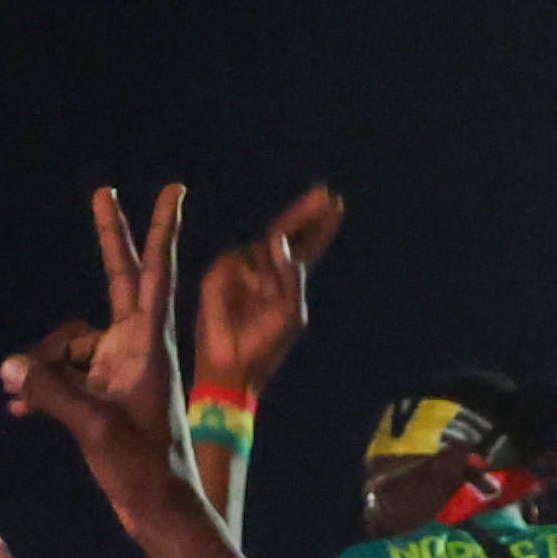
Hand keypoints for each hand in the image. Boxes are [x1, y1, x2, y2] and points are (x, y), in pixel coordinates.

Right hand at [4, 183, 188, 497]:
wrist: (159, 511)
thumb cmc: (143, 469)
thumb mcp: (96, 428)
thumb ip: (51, 392)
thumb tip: (10, 367)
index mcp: (150, 345)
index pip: (155, 274)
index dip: (162, 231)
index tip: (174, 190)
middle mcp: (136, 348)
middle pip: (117, 280)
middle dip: (108, 240)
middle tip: (102, 194)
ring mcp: (118, 369)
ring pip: (70, 344)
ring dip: (42, 365)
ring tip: (20, 399)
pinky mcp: (103, 394)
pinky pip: (62, 376)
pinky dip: (41, 388)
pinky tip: (17, 407)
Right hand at [192, 184, 344, 395]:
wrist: (233, 365)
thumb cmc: (266, 345)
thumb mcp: (291, 312)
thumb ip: (292, 276)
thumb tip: (277, 240)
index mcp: (289, 280)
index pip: (308, 245)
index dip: (321, 226)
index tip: (337, 203)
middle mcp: (266, 269)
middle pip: (287, 231)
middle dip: (306, 212)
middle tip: (324, 191)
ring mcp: (243, 270)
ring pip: (263, 246)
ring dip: (272, 265)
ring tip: (267, 294)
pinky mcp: (220, 274)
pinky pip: (240, 259)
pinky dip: (250, 273)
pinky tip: (253, 290)